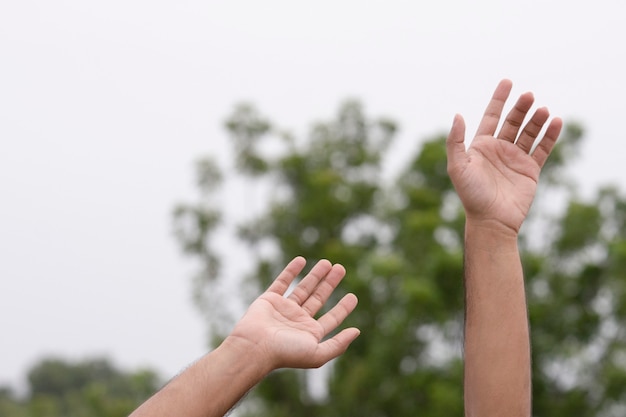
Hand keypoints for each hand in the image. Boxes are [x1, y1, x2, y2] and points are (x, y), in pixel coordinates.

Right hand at [226, 257, 359, 370]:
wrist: (255, 347)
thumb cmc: (285, 353)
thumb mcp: (318, 353)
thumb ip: (338, 344)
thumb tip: (356, 331)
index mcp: (309, 334)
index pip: (331, 319)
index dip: (343, 308)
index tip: (353, 296)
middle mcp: (298, 321)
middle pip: (318, 298)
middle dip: (330, 283)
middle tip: (341, 268)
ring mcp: (283, 309)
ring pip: (303, 288)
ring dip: (315, 275)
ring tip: (327, 262)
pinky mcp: (269, 299)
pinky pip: (282, 281)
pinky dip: (291, 270)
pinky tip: (302, 260)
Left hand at [446, 79, 562, 233]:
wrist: (491, 220)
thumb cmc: (471, 194)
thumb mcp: (458, 166)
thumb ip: (456, 141)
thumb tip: (457, 115)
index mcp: (481, 146)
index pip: (491, 116)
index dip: (499, 99)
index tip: (508, 82)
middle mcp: (499, 150)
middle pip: (513, 122)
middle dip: (521, 107)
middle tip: (529, 95)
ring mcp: (515, 159)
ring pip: (529, 132)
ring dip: (536, 119)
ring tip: (543, 109)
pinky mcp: (530, 169)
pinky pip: (543, 148)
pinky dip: (550, 135)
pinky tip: (556, 122)